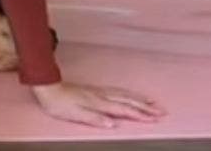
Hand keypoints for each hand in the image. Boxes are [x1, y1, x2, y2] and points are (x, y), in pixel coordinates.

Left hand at [29, 80, 164, 128]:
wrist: (48, 87)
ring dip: (140, 99)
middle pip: (129, 102)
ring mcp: (100, 92)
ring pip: (125, 95)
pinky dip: (129, 94)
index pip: (124, 110)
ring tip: (153, 102)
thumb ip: (95, 119)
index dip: (141, 115)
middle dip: (146, 107)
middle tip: (162, 111)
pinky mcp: (96, 90)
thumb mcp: (75, 115)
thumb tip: (113, 123)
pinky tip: (131, 95)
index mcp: (99, 104)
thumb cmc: (60, 104)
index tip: (155, 118)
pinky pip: (118, 91)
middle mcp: (102, 96)